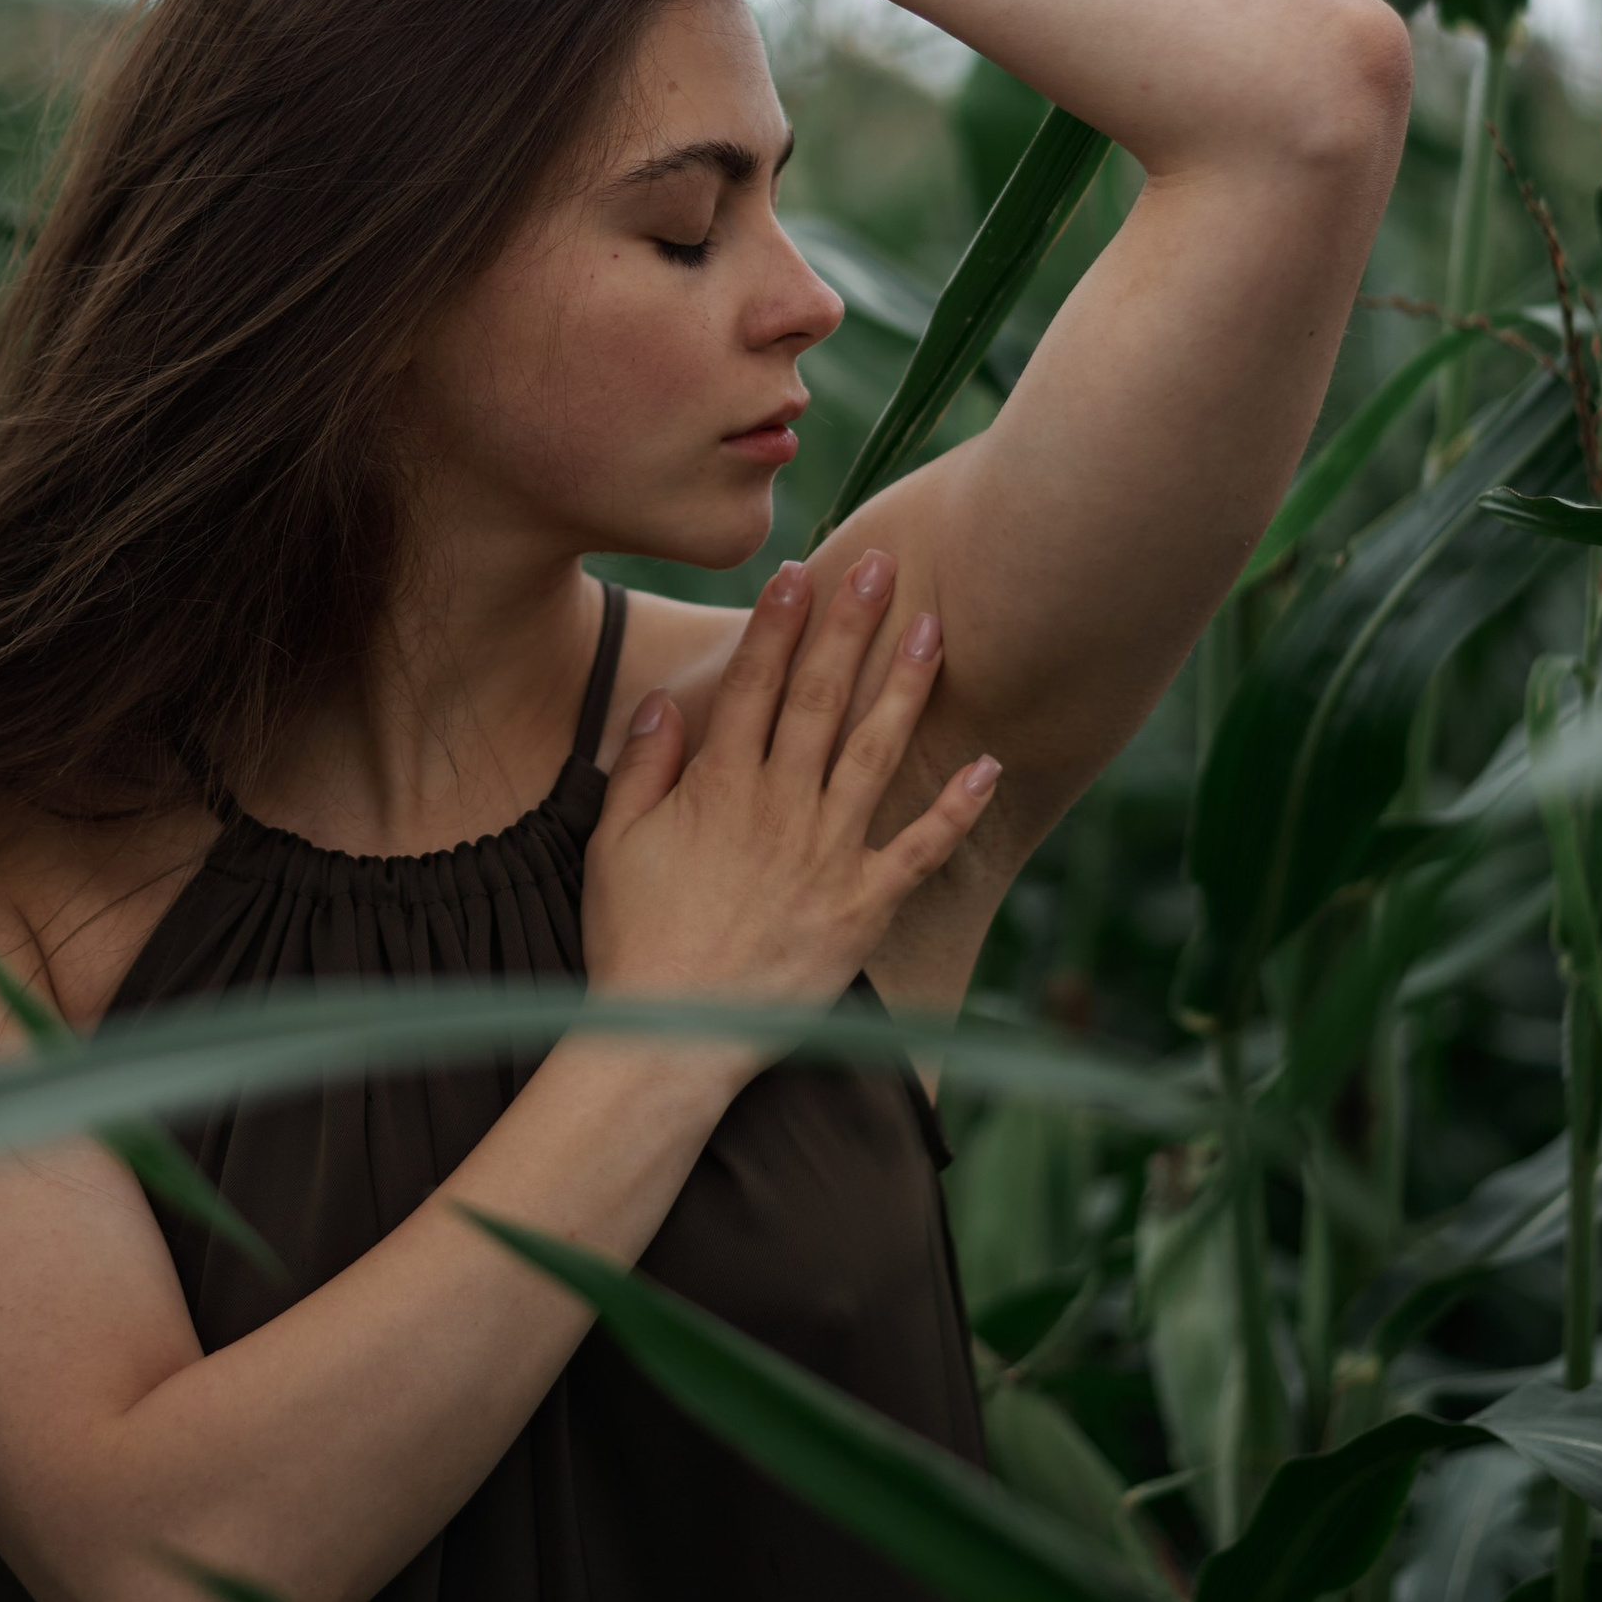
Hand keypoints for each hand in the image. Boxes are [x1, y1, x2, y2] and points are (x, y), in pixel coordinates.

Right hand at [580, 551, 1000, 1050]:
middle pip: (821, 698)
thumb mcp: (613, 844)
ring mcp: (827, 855)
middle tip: (879, 563)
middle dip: (850, 625)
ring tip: (934, 629)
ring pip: (875, 752)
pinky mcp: (862, 907)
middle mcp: (779, 807)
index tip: (798, 570)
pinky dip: (956, 810)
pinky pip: (918, 850)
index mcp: (719, 787)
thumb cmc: (632, 941)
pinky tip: (988, 766)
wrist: (667, 1038)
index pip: (754, 685)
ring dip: (906, 687)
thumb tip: (665, 701)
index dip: (778, 624)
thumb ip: (643, 766)